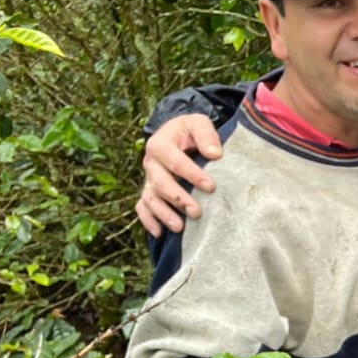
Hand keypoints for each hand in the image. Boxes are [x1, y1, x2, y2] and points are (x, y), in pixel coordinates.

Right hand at [137, 115, 222, 237]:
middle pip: (160, 183)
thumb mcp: (198, 123)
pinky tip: (159, 233)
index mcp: (160, 144)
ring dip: (163, 214)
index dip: (192, 174)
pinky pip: (142, 207)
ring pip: (150, 198)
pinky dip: (148, 221)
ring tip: (180, 228)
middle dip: (178, 199)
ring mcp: (148, 179)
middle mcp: (150, 163)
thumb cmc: (190, 130)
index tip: (211, 187)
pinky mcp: (149, 191)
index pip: (174, 161)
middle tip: (197, 212)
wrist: (177, 135)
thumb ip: (206, 134)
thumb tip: (215, 154)